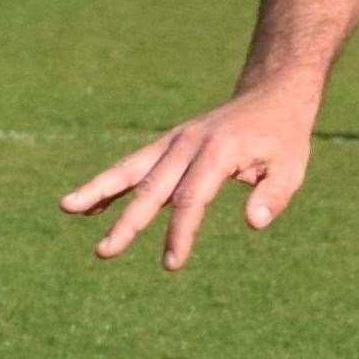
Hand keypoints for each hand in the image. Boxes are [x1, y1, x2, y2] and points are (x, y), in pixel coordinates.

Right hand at [59, 84, 318, 269]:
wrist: (273, 95)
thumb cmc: (284, 137)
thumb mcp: (292, 166)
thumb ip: (274, 195)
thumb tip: (255, 223)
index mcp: (220, 151)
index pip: (192, 198)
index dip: (181, 232)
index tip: (172, 263)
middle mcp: (191, 143)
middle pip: (154, 187)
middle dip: (129, 222)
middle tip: (104, 253)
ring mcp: (176, 140)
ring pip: (133, 168)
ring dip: (100, 189)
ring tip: (67, 208)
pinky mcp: (170, 142)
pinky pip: (136, 163)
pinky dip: (112, 182)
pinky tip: (86, 205)